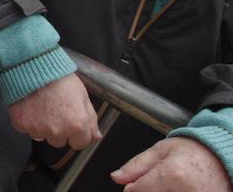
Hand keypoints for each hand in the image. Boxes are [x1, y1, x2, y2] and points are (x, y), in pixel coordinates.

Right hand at [7, 73, 99, 148]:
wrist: (34, 65)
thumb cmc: (59, 77)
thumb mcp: (82, 95)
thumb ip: (91, 119)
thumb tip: (96, 136)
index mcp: (77, 125)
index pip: (79, 143)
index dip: (76, 131)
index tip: (70, 120)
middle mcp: (57, 131)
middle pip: (59, 142)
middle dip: (58, 130)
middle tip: (54, 110)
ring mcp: (38, 129)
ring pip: (41, 136)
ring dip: (41, 126)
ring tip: (41, 106)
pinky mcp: (21, 124)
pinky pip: (25, 129)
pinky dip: (26, 120)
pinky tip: (29, 106)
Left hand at [111, 137, 232, 191]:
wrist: (223, 159)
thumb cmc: (194, 152)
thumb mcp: (161, 150)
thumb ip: (137, 165)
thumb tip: (117, 177)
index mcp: (171, 175)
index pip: (135, 191)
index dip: (133, 186)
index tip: (139, 181)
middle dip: (147, 190)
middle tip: (160, 181)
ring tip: (171, 184)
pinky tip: (177, 189)